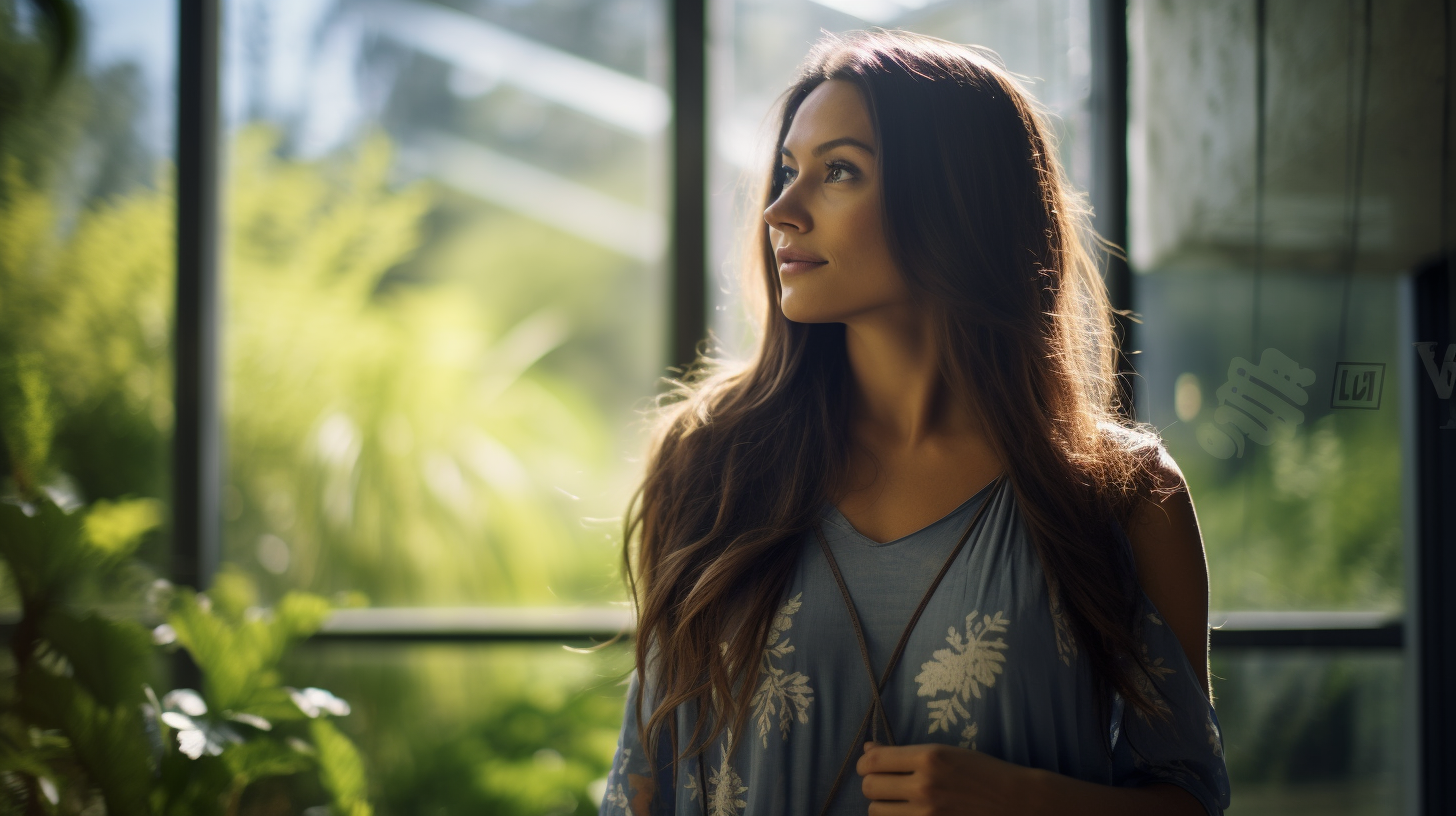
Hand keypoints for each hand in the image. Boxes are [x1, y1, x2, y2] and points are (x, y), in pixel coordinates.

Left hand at [855, 741, 1031, 815]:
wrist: (1016, 802)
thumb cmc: (982, 772)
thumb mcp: (945, 752)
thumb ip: (904, 753)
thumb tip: (869, 750)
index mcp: (929, 757)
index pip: (873, 762)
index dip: (865, 764)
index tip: (870, 766)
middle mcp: (925, 786)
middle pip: (870, 788)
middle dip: (872, 785)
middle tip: (885, 784)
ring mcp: (927, 814)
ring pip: (876, 812)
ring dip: (882, 806)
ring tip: (896, 801)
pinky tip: (906, 813)